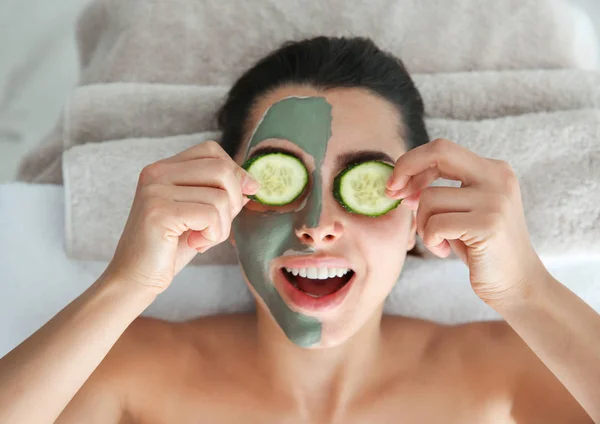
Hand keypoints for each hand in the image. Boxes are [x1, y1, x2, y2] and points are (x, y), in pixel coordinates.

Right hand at [104, 141, 258, 293]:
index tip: (245, 193)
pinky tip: (196, 244)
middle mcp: (157, 173)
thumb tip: (251, 183)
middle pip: (221, 169)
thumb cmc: (170, 248)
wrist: (136, 278)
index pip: (210, 150)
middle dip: (233, 201)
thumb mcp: (201, 215)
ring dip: (222, 226)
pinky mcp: (159, 212)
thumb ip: (221, 194)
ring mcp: (155, 191)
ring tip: (202, 239)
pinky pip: (210, 215)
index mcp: (164, 168)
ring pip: (220, 197)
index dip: (235, 170)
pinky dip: (213, 235)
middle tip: (218, 226)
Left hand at [386, 138, 547, 304]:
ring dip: (423, 224)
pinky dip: (430, 240)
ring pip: (430, 199)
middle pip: (439, 152)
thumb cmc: (481, 248)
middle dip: (406, 169)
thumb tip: (398, 182)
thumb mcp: (461, 211)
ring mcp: (495, 200)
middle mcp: (498, 178)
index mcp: (493, 170)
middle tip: (392, 195)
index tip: (395, 185)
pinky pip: (435, 225)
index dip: (412, 163)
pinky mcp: (488, 225)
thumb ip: (438, 192)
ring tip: (438, 241)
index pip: (442, 149)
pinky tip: (443, 251)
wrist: (517, 284)